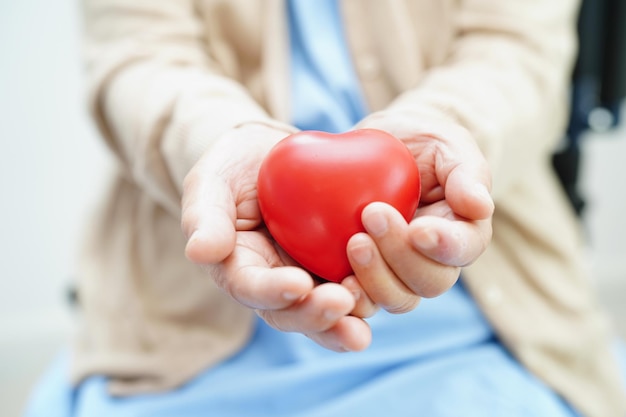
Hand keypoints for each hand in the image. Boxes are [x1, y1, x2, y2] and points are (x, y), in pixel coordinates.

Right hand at [181, 123, 374, 351]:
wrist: (272, 155)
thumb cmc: (236, 166)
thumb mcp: (211, 179)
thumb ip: (205, 214)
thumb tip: (200, 252)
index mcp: (238, 268)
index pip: (250, 287)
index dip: (271, 291)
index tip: (296, 284)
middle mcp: (273, 283)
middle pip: (290, 313)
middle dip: (314, 315)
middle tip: (341, 304)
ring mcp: (306, 277)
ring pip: (323, 311)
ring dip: (344, 319)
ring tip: (366, 314)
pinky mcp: (335, 266)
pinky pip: (353, 287)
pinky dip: (368, 294)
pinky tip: (385, 293)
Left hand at [346, 112, 493, 313]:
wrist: (384, 146)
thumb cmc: (422, 143)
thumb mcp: (448, 144)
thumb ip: (467, 173)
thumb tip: (480, 207)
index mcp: (461, 232)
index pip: (464, 249)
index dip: (445, 246)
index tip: (419, 229)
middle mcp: (433, 261)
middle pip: (429, 281)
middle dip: (400, 255)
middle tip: (373, 214)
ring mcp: (398, 273)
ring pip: (397, 297)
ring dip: (375, 277)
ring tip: (354, 242)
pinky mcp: (365, 274)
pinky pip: (362, 299)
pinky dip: (351, 295)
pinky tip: (336, 279)